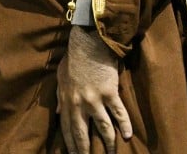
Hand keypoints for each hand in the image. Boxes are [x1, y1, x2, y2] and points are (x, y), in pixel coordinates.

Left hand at [57, 25, 131, 153]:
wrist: (89, 43)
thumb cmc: (74, 58)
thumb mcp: (61, 77)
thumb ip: (60, 96)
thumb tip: (58, 111)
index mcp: (66, 100)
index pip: (66, 128)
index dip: (70, 144)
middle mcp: (78, 103)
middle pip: (82, 134)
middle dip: (85, 151)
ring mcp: (94, 99)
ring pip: (103, 128)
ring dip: (108, 143)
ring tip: (111, 153)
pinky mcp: (109, 93)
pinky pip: (118, 114)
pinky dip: (124, 125)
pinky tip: (128, 136)